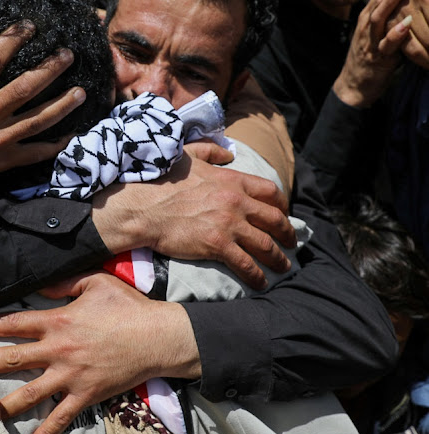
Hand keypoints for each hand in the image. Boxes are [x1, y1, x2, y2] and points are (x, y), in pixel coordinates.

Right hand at [0, 17, 86, 207]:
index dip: (13, 39)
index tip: (30, 27)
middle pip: (25, 87)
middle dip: (50, 69)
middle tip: (69, 55)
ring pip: (38, 120)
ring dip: (62, 105)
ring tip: (81, 92)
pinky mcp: (3, 161)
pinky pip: (36, 152)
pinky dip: (56, 144)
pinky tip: (72, 132)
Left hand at [0, 272, 198, 433]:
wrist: (157, 337)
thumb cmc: (128, 307)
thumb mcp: (96, 283)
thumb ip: (65, 283)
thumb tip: (43, 286)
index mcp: (58, 321)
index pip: (15, 323)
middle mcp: (58, 350)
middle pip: (13, 359)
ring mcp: (70, 375)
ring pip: (30, 392)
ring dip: (4, 402)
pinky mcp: (86, 394)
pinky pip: (62, 417)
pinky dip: (47, 433)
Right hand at [92, 145, 294, 289]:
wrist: (143, 207)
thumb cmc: (161, 182)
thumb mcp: (188, 156)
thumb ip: (211, 151)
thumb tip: (229, 152)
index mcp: (231, 180)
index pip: (270, 191)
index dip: (281, 205)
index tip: (283, 215)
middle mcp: (236, 202)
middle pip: (274, 220)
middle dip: (287, 234)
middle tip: (291, 244)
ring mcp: (228, 225)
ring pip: (265, 245)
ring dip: (278, 258)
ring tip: (283, 267)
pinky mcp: (217, 245)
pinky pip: (246, 264)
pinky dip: (257, 275)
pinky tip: (261, 282)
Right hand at [333, 0, 427, 106]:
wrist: (354, 85)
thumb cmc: (370, 55)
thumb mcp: (378, 30)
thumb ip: (390, 10)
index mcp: (368, 17)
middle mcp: (367, 26)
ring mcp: (370, 41)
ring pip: (379, 18)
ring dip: (393, 1)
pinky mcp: (377, 58)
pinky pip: (386, 45)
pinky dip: (396, 34)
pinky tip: (407, 23)